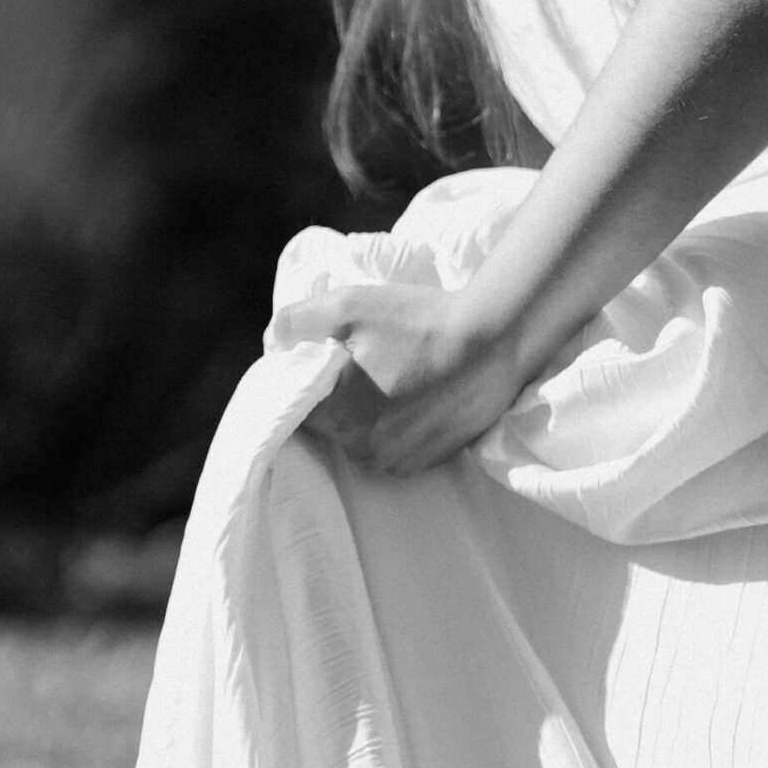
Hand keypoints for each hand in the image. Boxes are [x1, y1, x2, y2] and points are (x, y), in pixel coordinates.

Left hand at [271, 284, 525, 475]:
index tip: (323, 359)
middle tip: (362, 359)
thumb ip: (296, 322)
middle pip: (329, 424)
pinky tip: (413, 393)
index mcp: (338, 415)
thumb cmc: (418, 322)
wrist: (494, 342)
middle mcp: (363, 450)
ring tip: (392, 374)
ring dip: (366, 412)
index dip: (304, 381)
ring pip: (360, 437)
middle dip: (336, 395)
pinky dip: (395, 425)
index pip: (296, 407)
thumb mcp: (347, 305)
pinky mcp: (426, 463)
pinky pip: (391, 447)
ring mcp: (397, 461)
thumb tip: (272, 344)